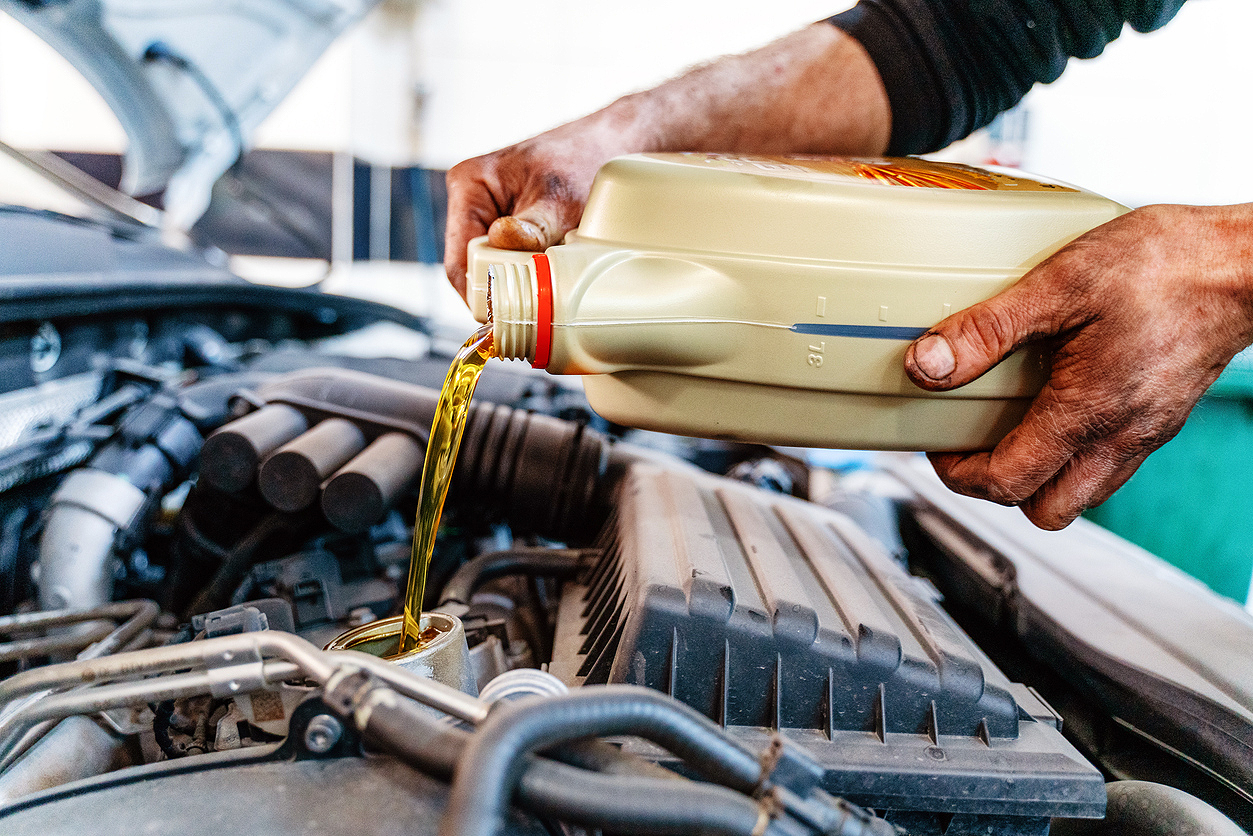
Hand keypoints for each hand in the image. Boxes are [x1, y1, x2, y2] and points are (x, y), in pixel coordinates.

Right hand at [443, 24, 890, 300]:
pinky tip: (623, 327)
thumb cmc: (654, 128)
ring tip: (609, 328)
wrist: (737, 120)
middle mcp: (512, 217)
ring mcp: (554, 239)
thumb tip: (500, 282)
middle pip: (503, 300)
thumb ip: (541, 230)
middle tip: (581, 339)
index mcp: (481, 189)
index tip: (535, 338)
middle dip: (538, 327)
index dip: (496, 314)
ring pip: (543, 309)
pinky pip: (582, 305)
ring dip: (572, 330)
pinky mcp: (597, 254)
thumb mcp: (583, 179)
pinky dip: (599, 324)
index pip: (463, 276)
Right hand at [444, 113, 637, 298]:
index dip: (483, 292)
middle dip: (504, 287)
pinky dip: (531, 271)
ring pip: (493, 270)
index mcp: (469, 186)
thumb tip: (503, 241)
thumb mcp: (561, 197)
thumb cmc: (582, 159)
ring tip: (550, 277)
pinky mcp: (510, 229)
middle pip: (473, 270)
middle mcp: (471, 202)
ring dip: (520, 280)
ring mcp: (490, 216)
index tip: (512, 312)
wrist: (610, 145)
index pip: (458, 261)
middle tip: (539, 297)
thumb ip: (534, 226)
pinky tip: (551, 268)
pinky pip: (511, 263)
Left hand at [904, 204, 1252, 529]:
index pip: (1006, 484)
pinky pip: (1108, 464)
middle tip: (970, 445)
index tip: (938, 444)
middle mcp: (1121, 438)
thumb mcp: (1058, 286)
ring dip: (1037, 476)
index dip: (957, 474)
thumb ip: (987, 330)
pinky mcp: (1161, 418)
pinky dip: (1072, 453)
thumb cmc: (1166, 266)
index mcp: (1087, 413)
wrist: (1246, 264)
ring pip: (1080, 494)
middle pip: (1045, 510)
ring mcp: (1146, 434)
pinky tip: (1057, 403)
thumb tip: (928, 364)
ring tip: (1009, 425)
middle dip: (997, 488)